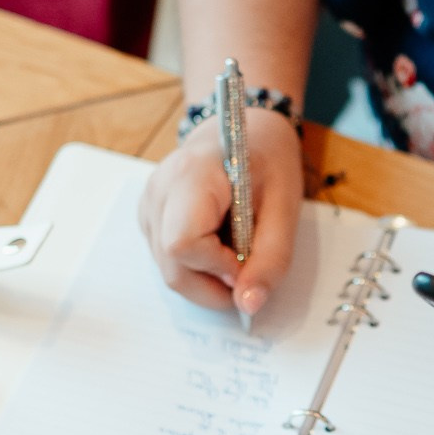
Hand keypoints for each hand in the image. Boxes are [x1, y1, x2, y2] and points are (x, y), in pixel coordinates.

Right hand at [137, 107, 303, 317]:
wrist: (244, 129)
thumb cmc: (267, 158)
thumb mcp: (285, 206)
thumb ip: (271, 258)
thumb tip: (249, 304)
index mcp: (190, 176)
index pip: (183, 245)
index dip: (218, 266)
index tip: (247, 258)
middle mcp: (158, 192)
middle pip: (172, 268)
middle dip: (215, 284)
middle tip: (248, 267)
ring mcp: (148, 206)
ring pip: (170, 271)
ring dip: (209, 276)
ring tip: (235, 245)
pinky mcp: (150, 219)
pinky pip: (170, 262)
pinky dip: (199, 266)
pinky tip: (219, 242)